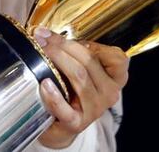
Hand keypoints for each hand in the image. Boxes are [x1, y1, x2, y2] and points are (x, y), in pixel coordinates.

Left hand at [33, 27, 129, 148]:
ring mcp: (94, 109)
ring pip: (79, 76)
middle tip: (42, 37)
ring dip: (57, 60)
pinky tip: (45, 84)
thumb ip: (79, 53)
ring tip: (41, 51)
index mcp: (115, 79)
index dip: (93, 43)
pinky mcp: (76, 123)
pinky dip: (54, 96)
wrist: (60, 125)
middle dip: (63, 45)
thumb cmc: (72, 91)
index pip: (118, 57)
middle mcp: (109, 93)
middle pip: (90, 61)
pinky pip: (65, 108)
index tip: (67, 35)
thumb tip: (52, 34)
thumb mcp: (84, 70)